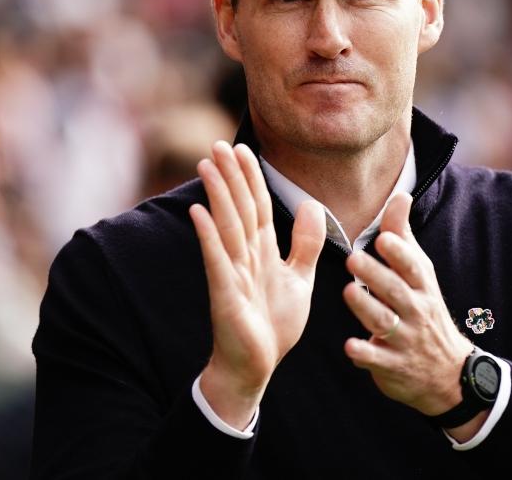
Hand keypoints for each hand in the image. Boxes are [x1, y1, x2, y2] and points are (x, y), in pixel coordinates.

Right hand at [189, 141, 325, 427]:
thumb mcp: (300, 279)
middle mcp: (245, 256)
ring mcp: (233, 272)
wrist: (257, 366)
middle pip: (240, 208)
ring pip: (227, 226)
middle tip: (219, 145)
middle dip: (230, 176)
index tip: (242, 149)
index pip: (258, 205)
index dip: (251, 177)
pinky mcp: (225, 292)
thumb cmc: (274, 325)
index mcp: (263, 251)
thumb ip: (305, 243)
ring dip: (218, 195)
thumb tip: (312, 205)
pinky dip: (208, 235)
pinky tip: (199, 212)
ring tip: (208, 165)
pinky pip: (216, 259)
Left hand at [343, 193, 474, 419]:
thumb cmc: (424, 311)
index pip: (413, 267)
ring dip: (366, 308)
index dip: (399, 253)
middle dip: (376, 275)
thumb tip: (400, 194)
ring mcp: (405, 340)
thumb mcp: (420, 274)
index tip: (383, 237)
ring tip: (349, 292)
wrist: (447, 373)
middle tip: (353, 259)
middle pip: (396, 292)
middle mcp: (416, 312)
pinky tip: (350, 346)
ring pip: (385, 323)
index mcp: (422, 287)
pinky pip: (378, 360)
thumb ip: (403, 236)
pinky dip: (365, 354)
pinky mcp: (392, 366)